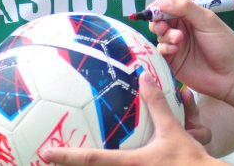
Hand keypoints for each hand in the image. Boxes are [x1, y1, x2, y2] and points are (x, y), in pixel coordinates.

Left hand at [39, 72, 219, 165]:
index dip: (66, 157)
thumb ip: (157, 103)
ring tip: (66, 162)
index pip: (91, 159)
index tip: (45, 153)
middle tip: (45, 158)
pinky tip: (93, 164)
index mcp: (129, 163)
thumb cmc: (189, 159)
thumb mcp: (172, 129)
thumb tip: (145, 76)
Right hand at [149, 0, 233, 101]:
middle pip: (159, 17)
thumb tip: (162, 1)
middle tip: (163, 27)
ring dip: (165, 34)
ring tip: (178, 40)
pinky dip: (164, 48)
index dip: (160, 4)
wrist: (231, 76)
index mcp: (190, 14)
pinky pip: (160, 50)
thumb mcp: (208, 21)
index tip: (156, 10)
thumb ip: (186, 8)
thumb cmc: (224, 45)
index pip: (168, 1)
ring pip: (159, 33)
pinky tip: (175, 50)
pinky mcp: (172, 60)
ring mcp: (176, 43)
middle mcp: (181, 26)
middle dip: (157, 20)